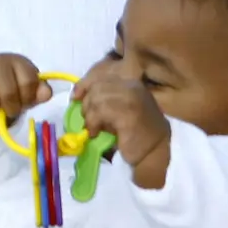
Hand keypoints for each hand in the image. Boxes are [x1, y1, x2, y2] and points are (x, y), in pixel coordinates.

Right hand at [0, 53, 50, 141]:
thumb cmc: (7, 85)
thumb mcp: (25, 88)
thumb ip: (38, 92)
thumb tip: (46, 94)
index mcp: (17, 62)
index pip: (28, 80)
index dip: (28, 98)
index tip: (25, 103)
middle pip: (7, 91)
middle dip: (11, 108)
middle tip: (10, 111)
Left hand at [73, 61, 172, 188]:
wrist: (152, 153)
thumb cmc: (134, 132)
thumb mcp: (118, 108)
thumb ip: (103, 97)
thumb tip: (76, 95)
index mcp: (132, 83)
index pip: (103, 73)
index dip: (85, 83)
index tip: (75, 96)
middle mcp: (134, 87)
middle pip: (98, 86)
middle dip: (87, 104)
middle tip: (89, 121)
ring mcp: (133, 99)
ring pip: (97, 98)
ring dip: (90, 116)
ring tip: (94, 129)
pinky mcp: (129, 114)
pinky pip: (101, 112)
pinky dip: (93, 123)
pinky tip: (96, 133)